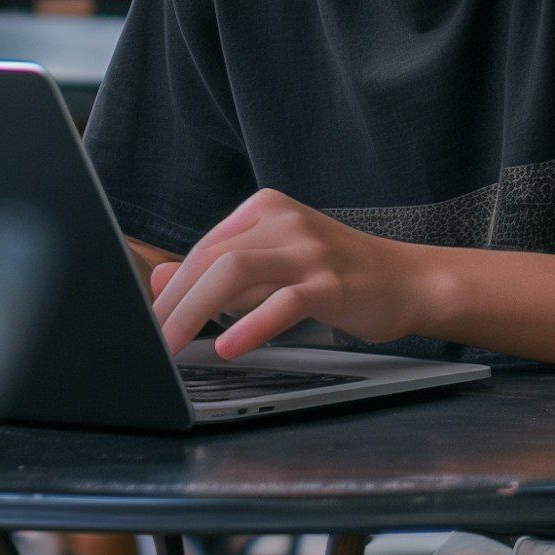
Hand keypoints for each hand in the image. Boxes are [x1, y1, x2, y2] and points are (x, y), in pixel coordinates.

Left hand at [148, 189, 424, 358]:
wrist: (407, 281)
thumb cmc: (336, 275)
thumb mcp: (272, 264)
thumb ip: (221, 269)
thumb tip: (162, 278)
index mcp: (265, 208)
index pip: (203, 247)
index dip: (172, 288)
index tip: (147, 322)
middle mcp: (284, 220)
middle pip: (212, 258)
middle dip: (174, 303)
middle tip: (150, 340)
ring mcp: (309, 249)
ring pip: (235, 271)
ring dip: (195, 311)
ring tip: (173, 345)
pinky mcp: (331, 282)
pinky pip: (283, 302)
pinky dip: (251, 325)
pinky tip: (230, 346)